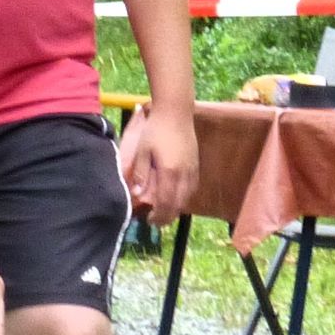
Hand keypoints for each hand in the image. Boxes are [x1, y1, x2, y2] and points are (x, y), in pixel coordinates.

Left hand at [122, 101, 198, 228]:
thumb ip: (140, 173)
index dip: (159, 216)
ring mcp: (192, 170)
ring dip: (176, 207)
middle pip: (178, 205)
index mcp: (169, 173)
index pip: (166, 203)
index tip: (150, 221)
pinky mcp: (196, 165)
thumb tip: (138, 194)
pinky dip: (184, 197)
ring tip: (165, 210)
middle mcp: (184, 175)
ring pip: (187, 198)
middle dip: (167, 216)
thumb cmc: (156, 130)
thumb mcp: (142, 151)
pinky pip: (192, 188)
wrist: (176, 113)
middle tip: (156, 220)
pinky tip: (176, 195)